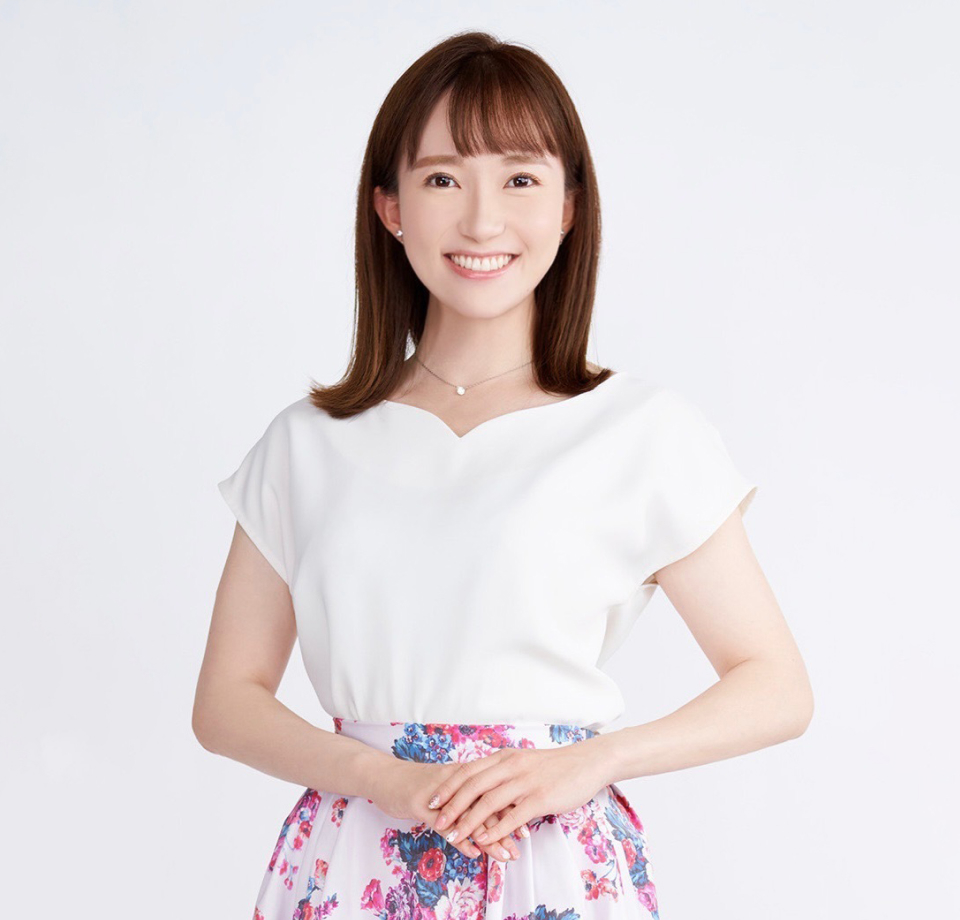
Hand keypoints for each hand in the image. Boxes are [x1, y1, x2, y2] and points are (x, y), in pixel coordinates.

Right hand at [368, 758, 524, 862]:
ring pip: (469, 815)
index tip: (528, 828)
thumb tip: (496, 812)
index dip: (511, 809)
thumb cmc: (420, 785)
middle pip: (486, 803)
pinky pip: (444, 823)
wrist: (385, 776)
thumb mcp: (448, 788)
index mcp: (465, 774)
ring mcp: (439, 792)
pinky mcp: (420, 803)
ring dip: (488, 838)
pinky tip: (473, 852)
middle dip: (505, 827)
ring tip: (504, 855)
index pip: (494, 790)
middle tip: (519, 847)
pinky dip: (460, 839)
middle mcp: (456, 780)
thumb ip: (470, 796)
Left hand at [426, 741, 607, 850]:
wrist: (586, 763)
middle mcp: (511, 766)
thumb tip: (479, 786)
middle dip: (451, 806)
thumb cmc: (554, 766)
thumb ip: (501, 772)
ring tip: (455, 836)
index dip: (448, 787)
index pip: (468, 771)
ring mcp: (525, 781)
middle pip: (473, 786)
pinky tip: (484, 840)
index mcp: (504, 757)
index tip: (432, 801)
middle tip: (437, 822)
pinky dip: (496, 828)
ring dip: (469, 821)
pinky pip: (513, 815)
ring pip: (489, 802)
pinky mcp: (540, 798)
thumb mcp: (522, 762)